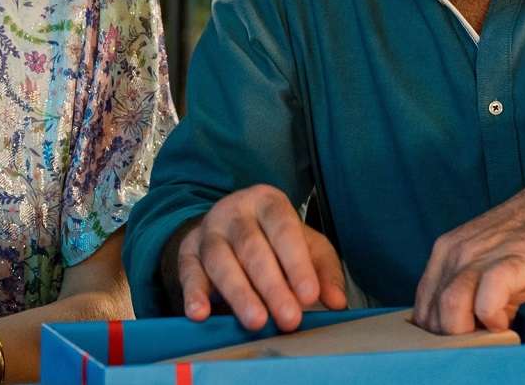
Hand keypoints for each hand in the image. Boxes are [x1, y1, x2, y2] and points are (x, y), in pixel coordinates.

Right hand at [177, 184, 347, 330]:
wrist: (226, 228)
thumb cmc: (273, 239)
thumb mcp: (304, 245)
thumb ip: (323, 270)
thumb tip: (337, 302)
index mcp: (268, 202)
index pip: (283, 228)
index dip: (296, 262)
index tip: (309, 295)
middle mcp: (234, 212)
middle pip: (252, 248)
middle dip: (272, 286)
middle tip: (289, 318)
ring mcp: (208, 232)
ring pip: (221, 262)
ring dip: (239, 294)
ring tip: (256, 321)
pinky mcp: (187, 253)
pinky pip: (188, 273)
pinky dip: (193, 294)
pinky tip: (200, 314)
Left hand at [414, 164, 524, 333]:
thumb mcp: (487, 267)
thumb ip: (469, 296)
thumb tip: (465, 335)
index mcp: (444, 253)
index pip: (422, 308)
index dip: (437, 336)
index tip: (458, 344)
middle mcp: (455, 252)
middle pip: (431, 313)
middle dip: (451, 340)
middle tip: (477, 344)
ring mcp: (481, 255)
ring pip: (450, 305)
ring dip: (465, 333)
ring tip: (488, 336)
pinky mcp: (513, 261)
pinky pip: (487, 296)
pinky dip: (491, 318)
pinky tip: (505, 322)